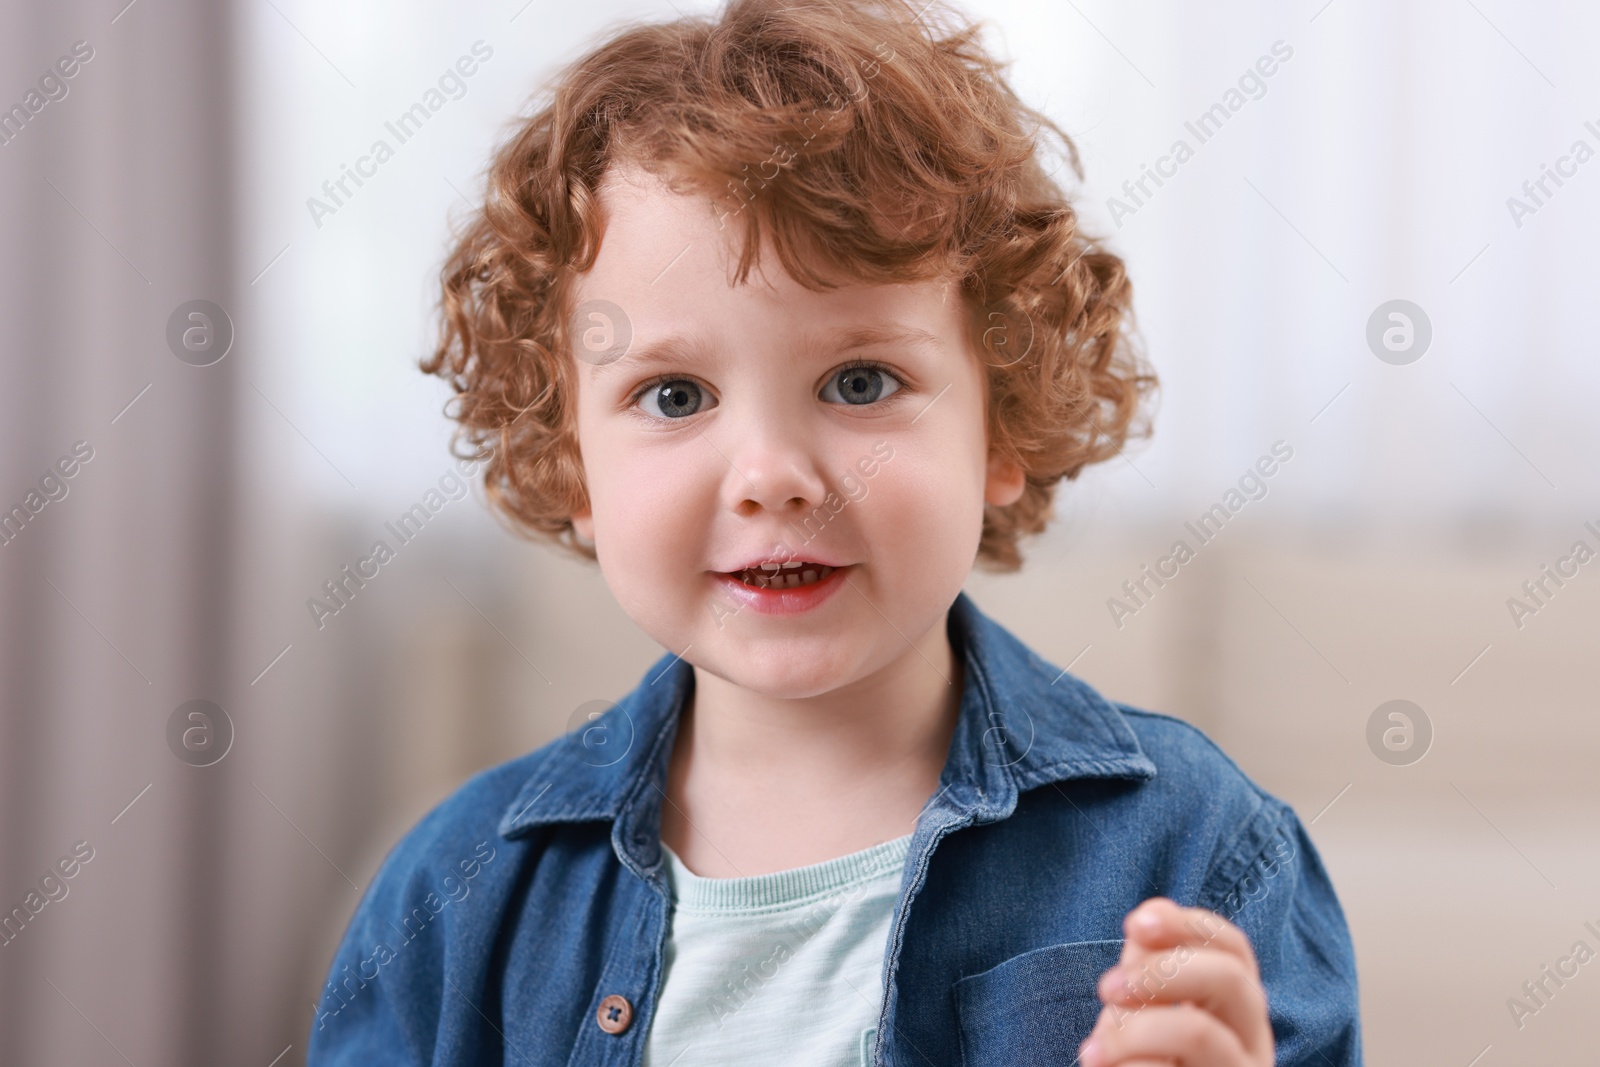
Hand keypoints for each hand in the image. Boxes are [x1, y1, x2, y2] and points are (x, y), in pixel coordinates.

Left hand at [1077, 898, 1273, 1066]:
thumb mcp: (1143, 1016)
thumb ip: (1149, 970)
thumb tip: (1150, 914)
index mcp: (1235, 1013)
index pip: (1234, 950)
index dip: (1188, 926)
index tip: (1134, 922)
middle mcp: (1252, 1048)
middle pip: (1232, 981)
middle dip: (1163, 971)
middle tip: (1106, 987)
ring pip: (1201, 1035)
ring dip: (1135, 1031)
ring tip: (1092, 1051)